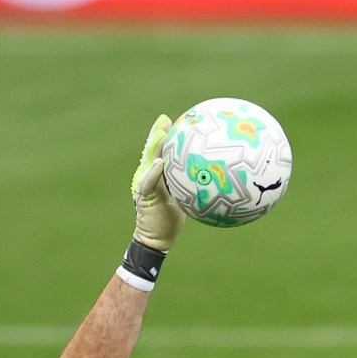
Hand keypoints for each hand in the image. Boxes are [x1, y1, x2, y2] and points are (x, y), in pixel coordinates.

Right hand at [129, 113, 182, 251]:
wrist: (158, 238)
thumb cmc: (172, 219)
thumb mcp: (184, 198)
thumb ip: (190, 185)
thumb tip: (212, 175)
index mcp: (158, 175)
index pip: (161, 151)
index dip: (164, 136)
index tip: (173, 120)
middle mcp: (149, 176)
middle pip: (151, 151)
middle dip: (157, 133)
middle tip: (165, 119)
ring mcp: (144, 184)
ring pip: (148, 161)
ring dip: (154, 147)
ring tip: (162, 133)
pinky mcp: (143, 196)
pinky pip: (149, 182)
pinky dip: (154, 172)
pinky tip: (160, 163)